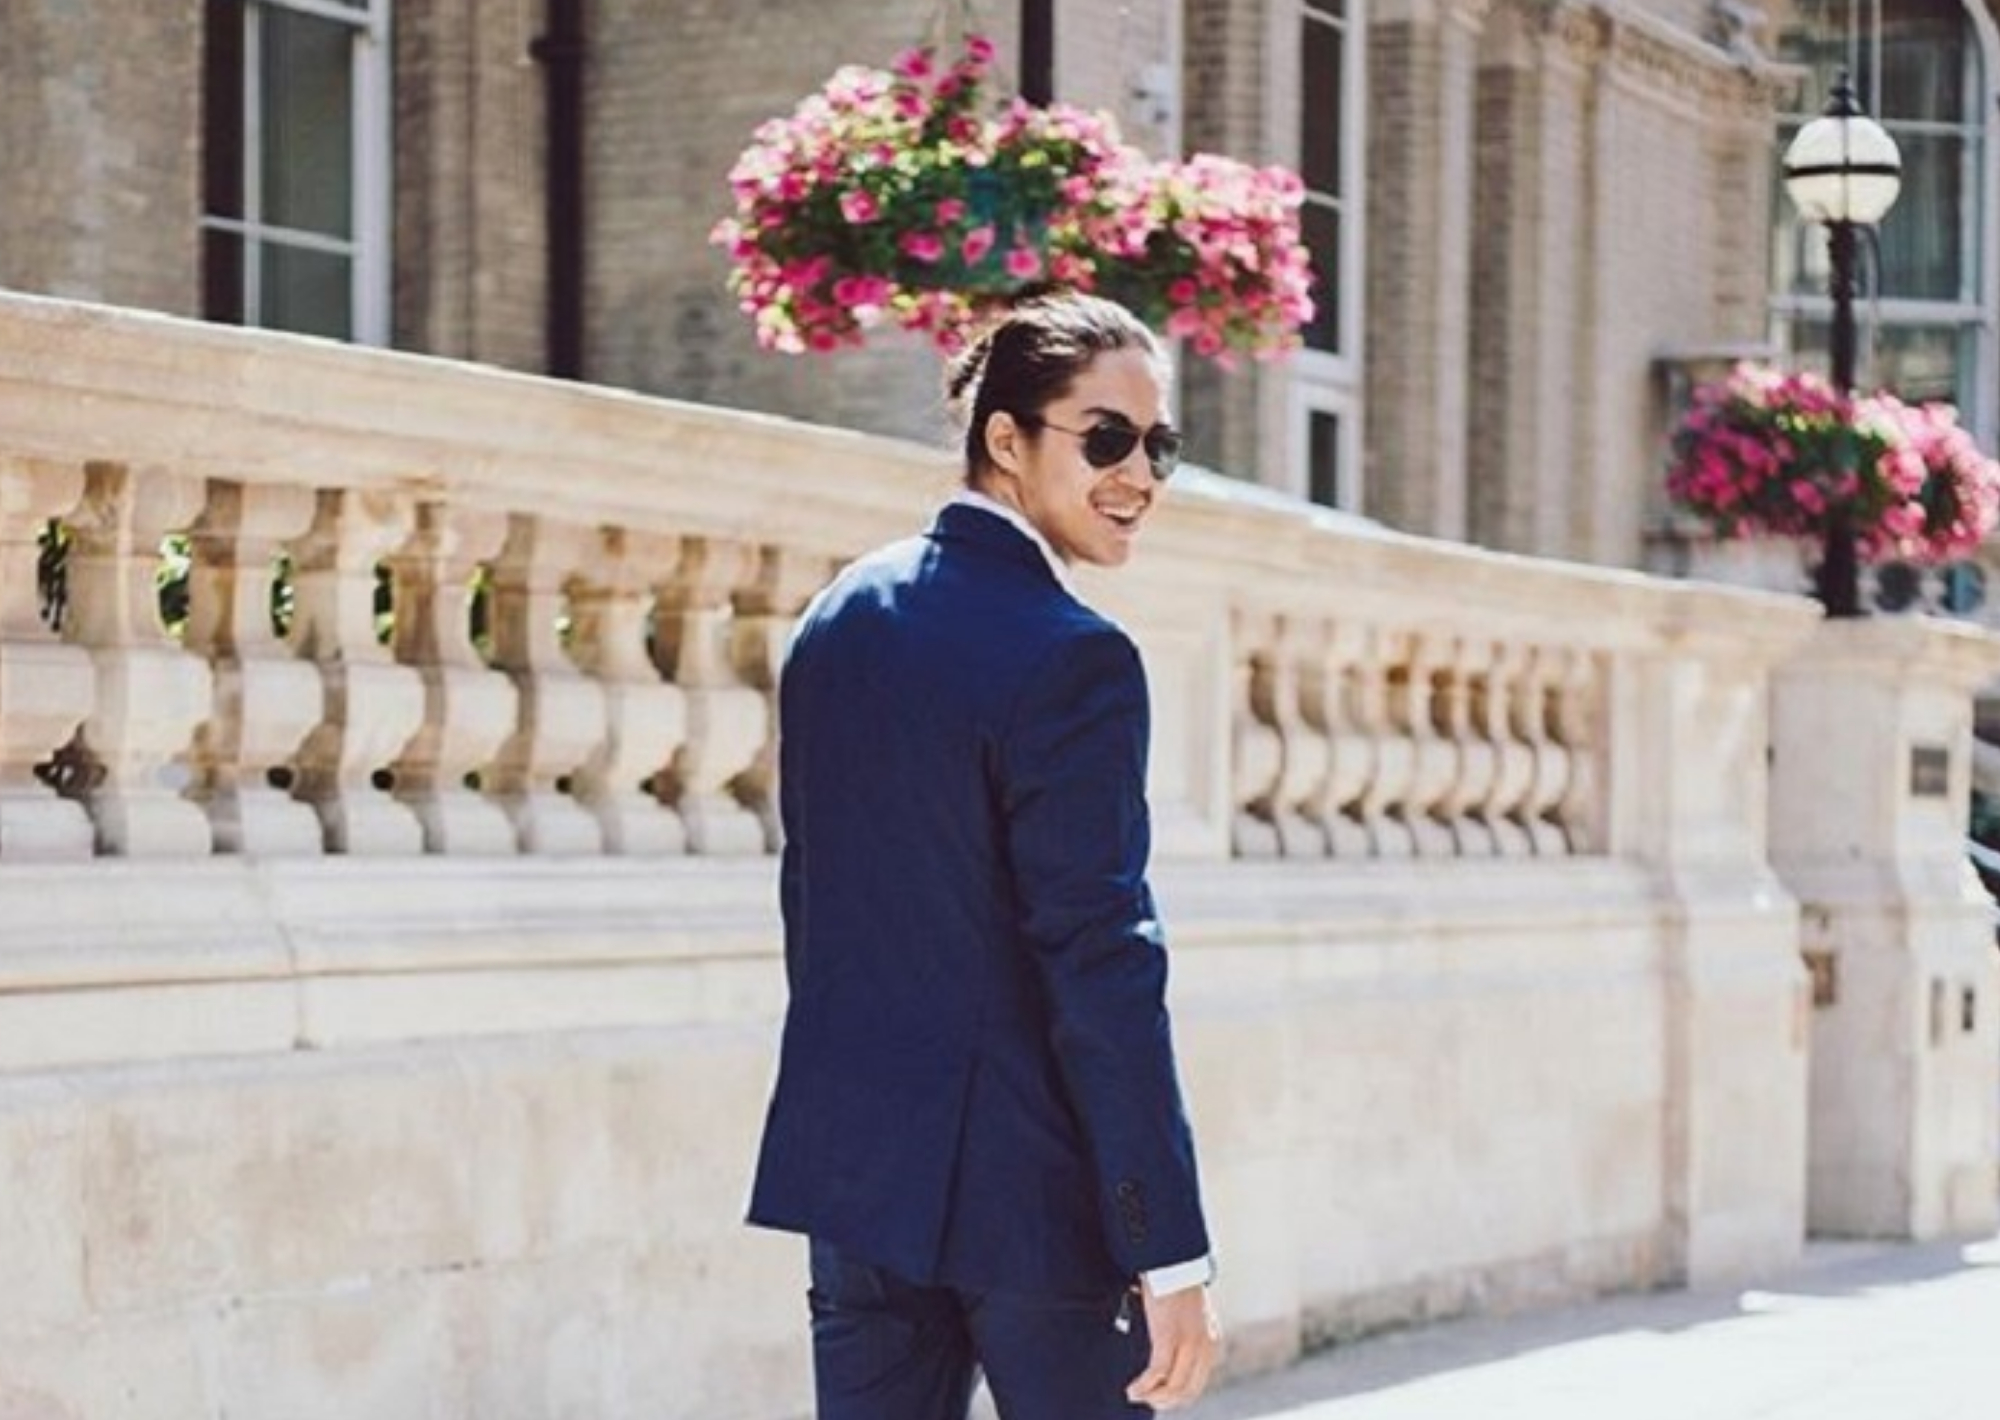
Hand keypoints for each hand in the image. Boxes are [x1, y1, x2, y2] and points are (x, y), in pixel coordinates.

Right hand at [1125, 1281, 1220, 1410]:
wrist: (1174, 1262)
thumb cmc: (1178, 1285)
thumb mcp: (1192, 1316)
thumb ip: (1189, 1337)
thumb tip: (1172, 1354)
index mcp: (1211, 1344)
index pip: (1196, 1385)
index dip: (1176, 1398)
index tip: (1157, 1398)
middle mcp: (1204, 1348)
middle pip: (1186, 1392)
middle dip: (1164, 1402)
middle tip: (1145, 1401)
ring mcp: (1188, 1344)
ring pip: (1173, 1388)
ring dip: (1152, 1397)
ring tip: (1135, 1396)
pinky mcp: (1168, 1337)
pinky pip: (1157, 1372)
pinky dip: (1144, 1385)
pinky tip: (1133, 1389)